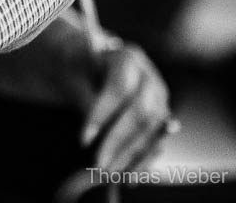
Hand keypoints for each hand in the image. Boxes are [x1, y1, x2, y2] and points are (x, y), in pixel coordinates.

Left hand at [79, 38, 173, 171]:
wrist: (89, 65)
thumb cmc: (77, 68)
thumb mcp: (73, 75)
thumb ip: (85, 99)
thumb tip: (96, 136)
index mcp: (128, 58)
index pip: (119, 89)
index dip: (102, 116)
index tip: (82, 140)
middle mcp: (151, 79)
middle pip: (140, 113)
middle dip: (118, 142)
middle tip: (97, 165)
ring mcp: (160, 100)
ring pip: (150, 132)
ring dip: (130, 156)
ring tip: (107, 175)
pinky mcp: (161, 119)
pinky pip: (156, 144)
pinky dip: (142, 162)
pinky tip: (127, 178)